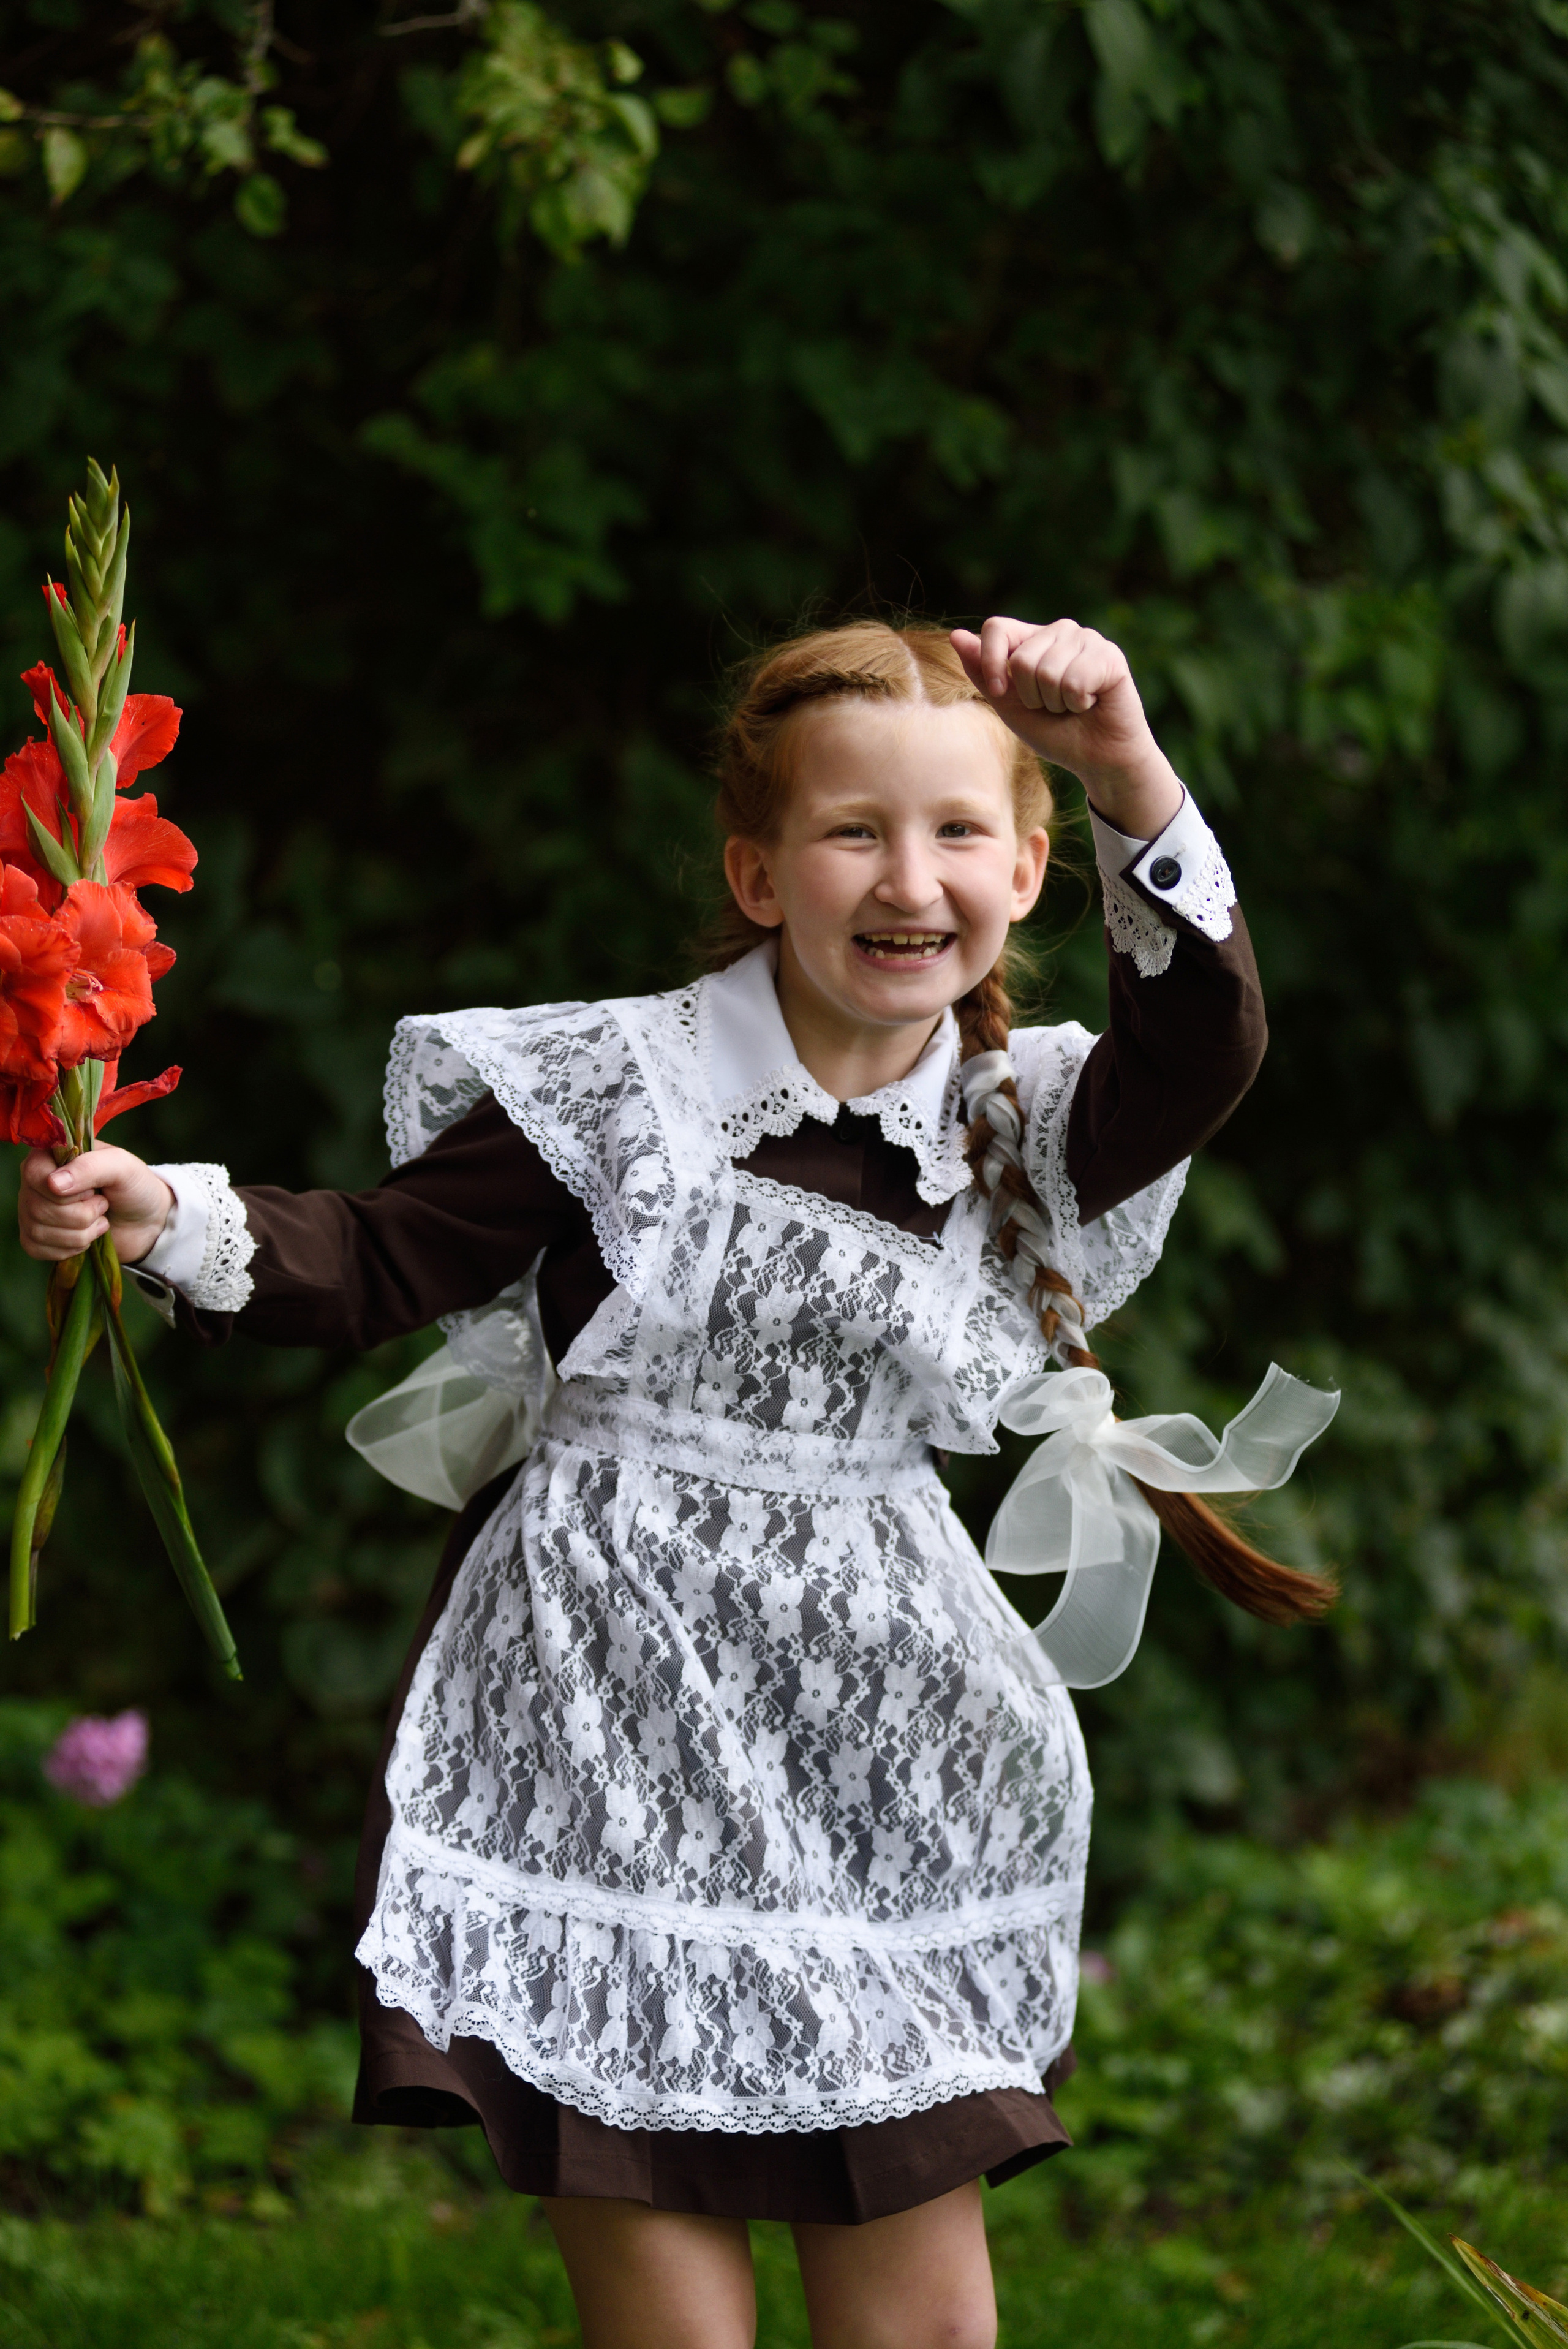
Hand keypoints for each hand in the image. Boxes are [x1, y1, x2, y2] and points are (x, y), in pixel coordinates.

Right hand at [19, 1145, 174, 1266]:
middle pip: (38, 1207)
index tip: (94, 1191)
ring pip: (38, 1231)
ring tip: (99, 1220)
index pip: (35, 1174)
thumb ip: (90, 1167)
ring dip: (80, 1233)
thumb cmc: (133, 1186)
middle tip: (103, 1205)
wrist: (144, 1222)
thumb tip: (53, 1184)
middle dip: (82, 1215)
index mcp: (50, 1156)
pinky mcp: (36, 1238)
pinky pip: (37, 1249)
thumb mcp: (121, 1166)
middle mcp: (35, 1183)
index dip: (67, 1191)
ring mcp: (31, 1211)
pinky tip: (87, 1237)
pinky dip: (70, 1248)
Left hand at [951, 616, 1183, 836]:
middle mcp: (1060, 631)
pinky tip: (1092, 703)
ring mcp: (1087, 639)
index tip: (999, 692)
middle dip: (1032, 696)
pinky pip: (1075, 681)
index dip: (991, 662)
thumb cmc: (1055, 732)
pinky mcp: (1110, 655)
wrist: (1098, 759)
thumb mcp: (1009, 706)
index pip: (996, 627)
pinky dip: (1079, 704)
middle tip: (1054, 706)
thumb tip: (956, 636)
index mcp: (1033, 639)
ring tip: (1073, 706)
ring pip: (1047, 671)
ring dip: (1056, 703)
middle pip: (1021, 659)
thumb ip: (983, 673)